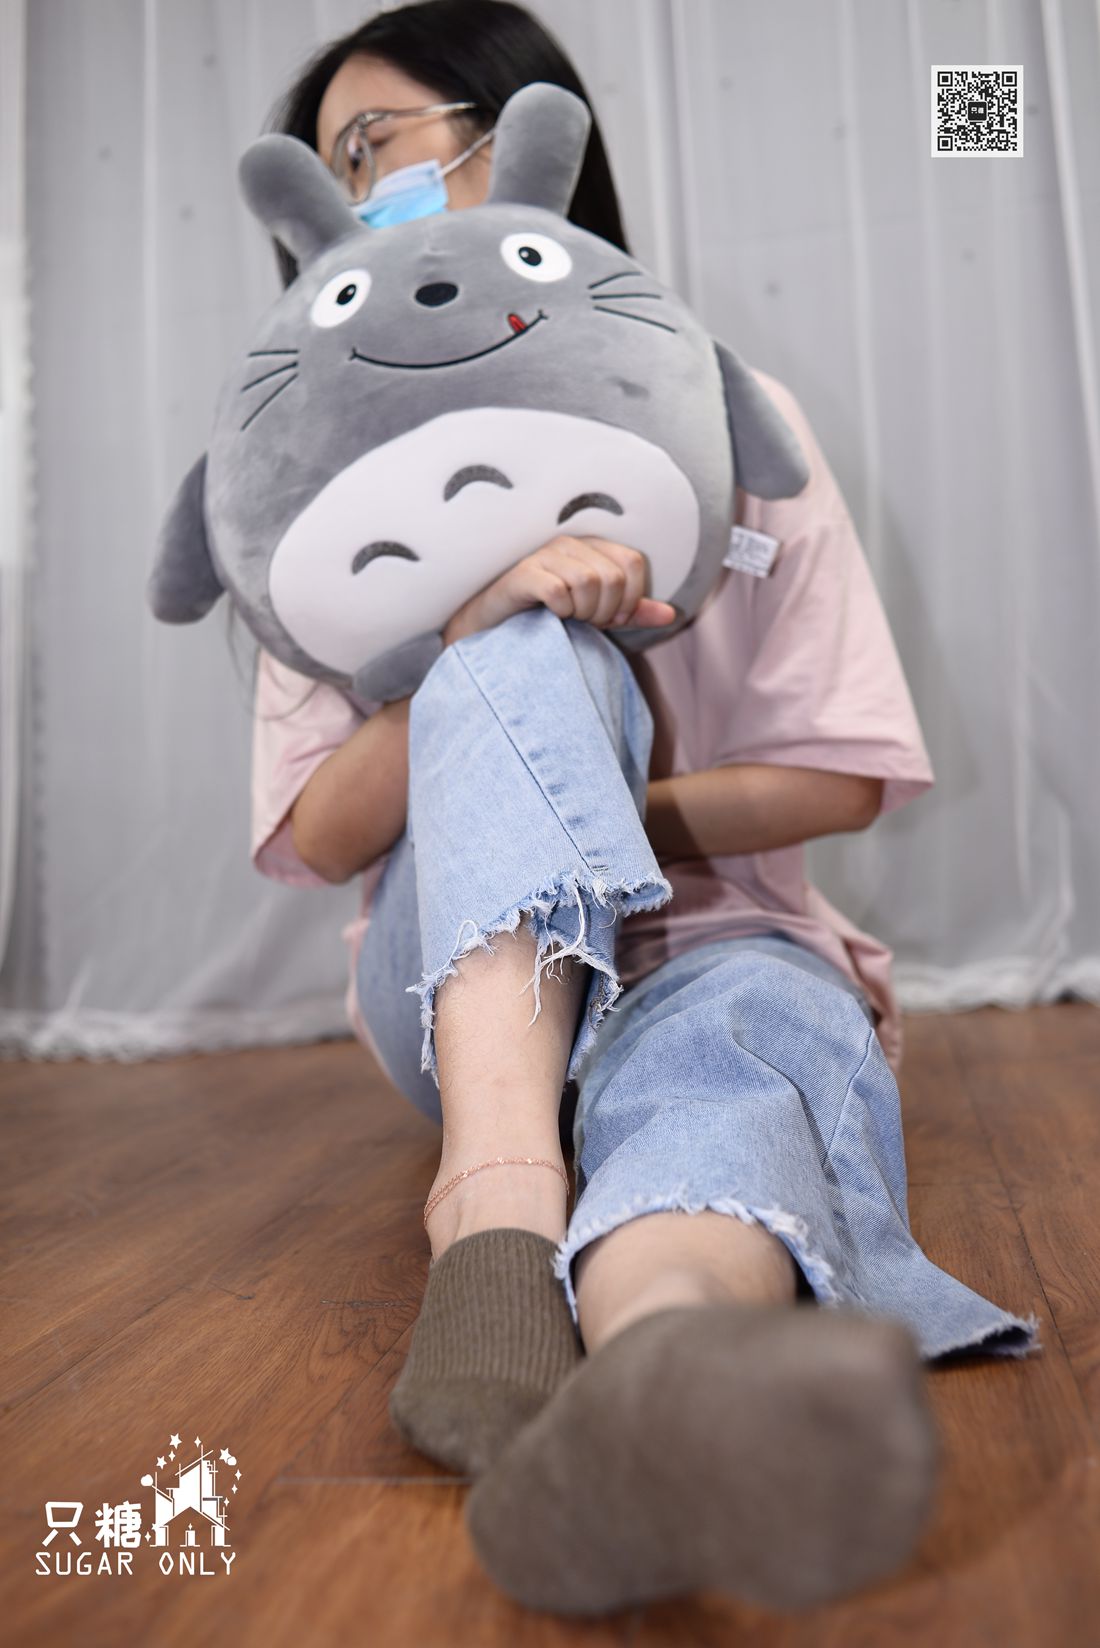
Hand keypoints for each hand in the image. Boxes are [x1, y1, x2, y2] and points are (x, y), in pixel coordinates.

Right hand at [441, 535, 678, 646]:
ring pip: (589, 582)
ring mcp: (543, 556)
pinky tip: (549, 617)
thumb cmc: (546, 618)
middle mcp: (568, 544)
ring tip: (567, 620)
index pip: (634, 562)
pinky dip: (560, 612)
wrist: (492, 628)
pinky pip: (559, 591)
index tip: (611, 619)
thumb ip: (632, 613)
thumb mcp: (596, 616)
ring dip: (583, 613)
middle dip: (605, 610)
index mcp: (591, 548)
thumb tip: (672, 614)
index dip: (630, 598)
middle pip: (614, 576)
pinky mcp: (522, 574)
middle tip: (584, 623)